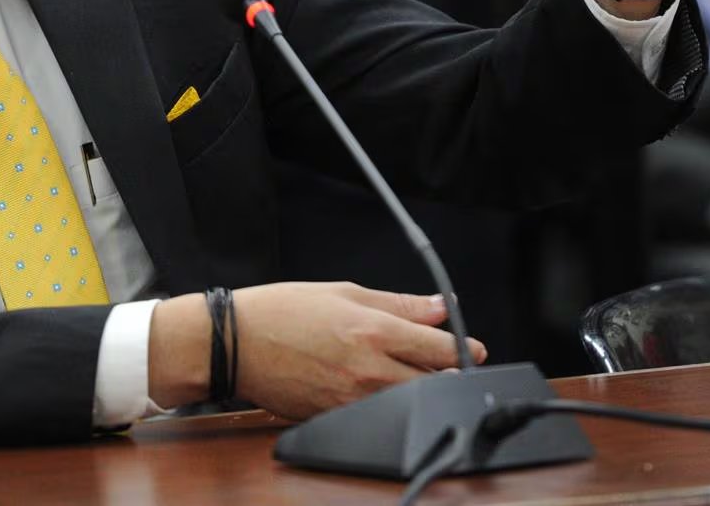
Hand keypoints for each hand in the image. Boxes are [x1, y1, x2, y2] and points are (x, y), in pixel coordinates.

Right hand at [147, 282, 485, 418]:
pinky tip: (376, 386)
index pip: (442, 349)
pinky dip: (387, 402)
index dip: (465, 348)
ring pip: (410, 402)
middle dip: (446, 372)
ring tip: (408, 371)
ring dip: (419, 389)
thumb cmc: (283, 311)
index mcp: (375, 331)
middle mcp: (370, 369)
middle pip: (434, 381)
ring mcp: (354, 399)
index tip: (473, 349)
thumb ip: (399, 303)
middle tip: (441, 361)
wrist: (236, 343)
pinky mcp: (337, 418)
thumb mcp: (345, 292)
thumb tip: (440, 308)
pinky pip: (378, 415)